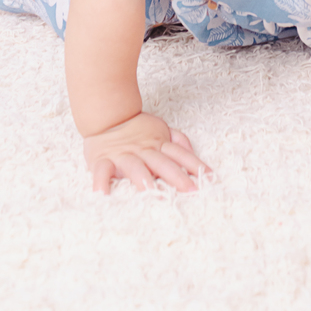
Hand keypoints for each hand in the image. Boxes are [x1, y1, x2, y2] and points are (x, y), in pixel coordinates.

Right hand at [83, 111, 210, 194]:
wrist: (106, 114)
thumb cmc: (136, 128)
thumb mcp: (161, 129)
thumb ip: (178, 141)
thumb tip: (194, 154)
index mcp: (158, 144)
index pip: (180, 154)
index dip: (195, 165)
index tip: (210, 179)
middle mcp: (143, 150)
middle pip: (162, 163)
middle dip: (177, 176)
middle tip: (190, 190)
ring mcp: (123, 155)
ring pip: (135, 167)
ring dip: (144, 180)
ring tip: (153, 194)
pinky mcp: (102, 160)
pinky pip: (101, 172)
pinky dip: (100, 183)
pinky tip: (102, 196)